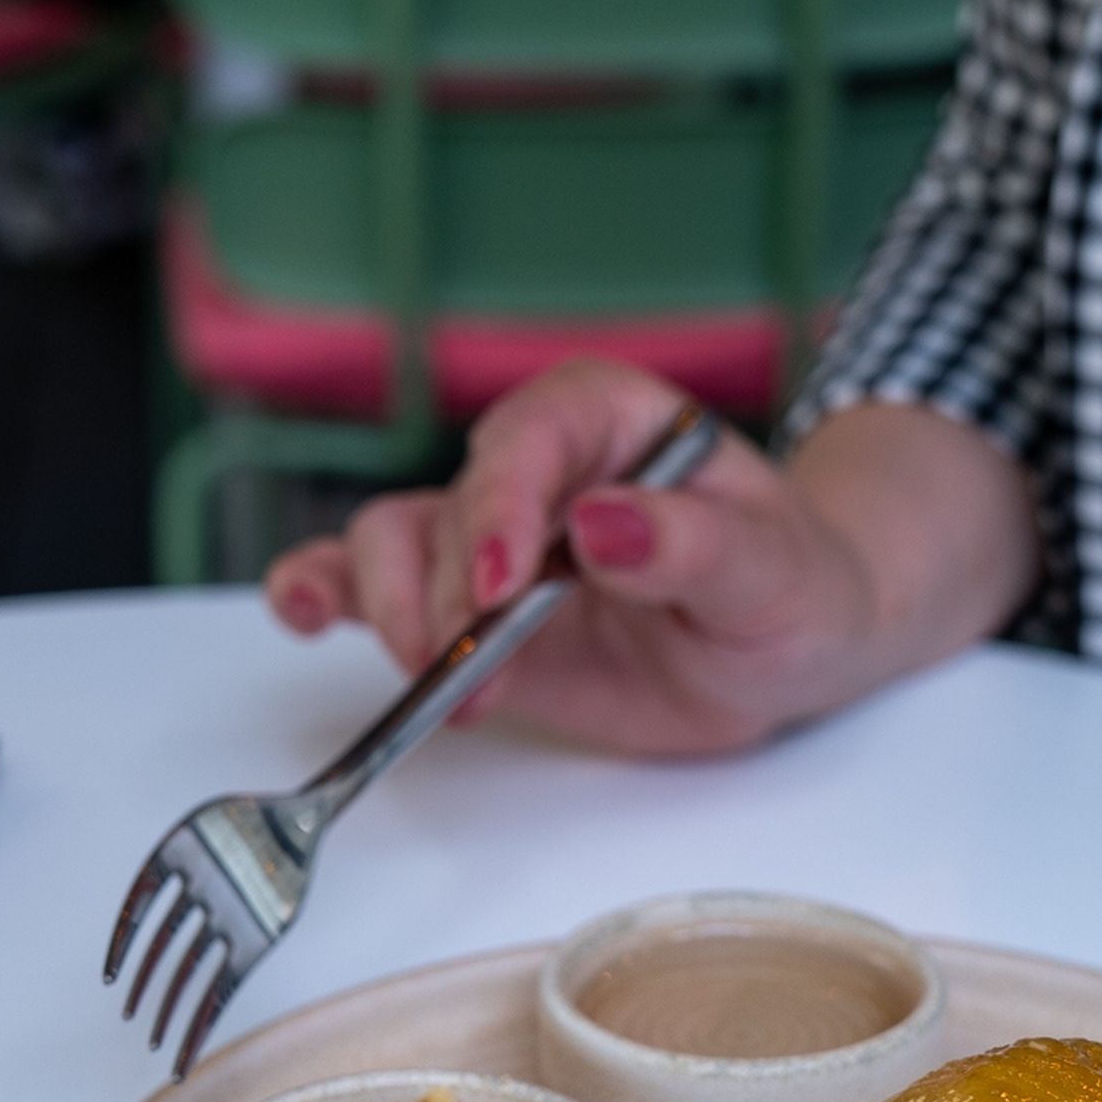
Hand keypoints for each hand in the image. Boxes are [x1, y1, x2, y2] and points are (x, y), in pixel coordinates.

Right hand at [265, 362, 1039, 758]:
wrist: (790, 642)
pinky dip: (325, 594)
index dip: (503, 503)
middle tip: (478, 663)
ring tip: (439, 682)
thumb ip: (696, 545)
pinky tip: (306, 615)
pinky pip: (370, 584)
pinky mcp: (464, 607)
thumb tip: (604, 524)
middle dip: (448, 590)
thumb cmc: (794, 586)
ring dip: (391, 611)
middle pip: (453, 505)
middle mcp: (538, 467)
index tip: (501, 583)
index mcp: (615, 420)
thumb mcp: (775, 572)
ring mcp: (493, 540)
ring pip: (393, 545)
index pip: (534, 438)